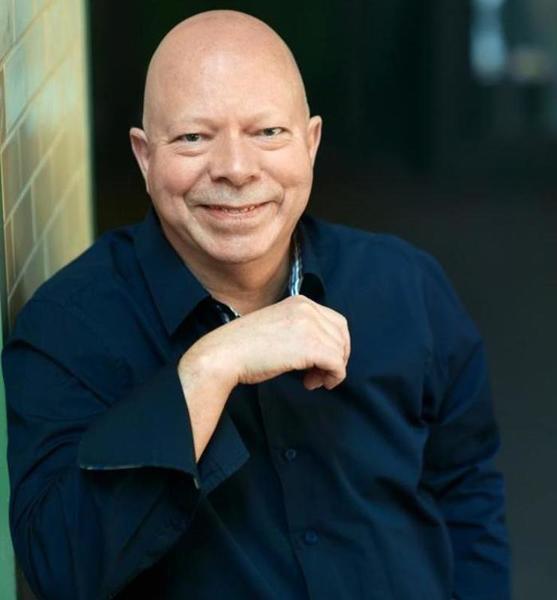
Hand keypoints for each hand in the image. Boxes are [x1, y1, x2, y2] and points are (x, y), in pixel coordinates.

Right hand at [180, 294, 350, 392]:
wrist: (226, 353)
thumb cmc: (245, 346)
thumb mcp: (278, 325)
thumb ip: (300, 329)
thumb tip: (321, 350)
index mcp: (300, 301)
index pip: (335, 322)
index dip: (334, 344)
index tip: (321, 361)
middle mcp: (308, 309)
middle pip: (341, 335)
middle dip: (336, 357)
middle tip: (319, 374)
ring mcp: (310, 326)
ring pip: (340, 351)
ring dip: (330, 370)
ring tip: (311, 380)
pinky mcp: (311, 346)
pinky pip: (337, 364)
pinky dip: (332, 377)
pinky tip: (312, 383)